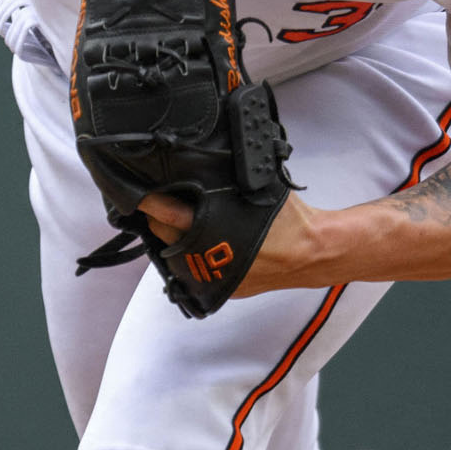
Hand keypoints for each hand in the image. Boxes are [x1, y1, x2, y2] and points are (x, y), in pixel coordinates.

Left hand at [141, 189, 333, 298]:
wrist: (310, 252)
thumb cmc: (287, 217)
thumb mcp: (253, 186)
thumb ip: (223, 177)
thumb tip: (200, 159)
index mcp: (213, 230)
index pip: (166, 214)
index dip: (150, 201)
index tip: (141, 191)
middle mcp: (207, 258)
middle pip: (163, 236)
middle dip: (158, 218)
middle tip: (160, 201)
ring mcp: (211, 278)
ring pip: (175, 256)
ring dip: (172, 238)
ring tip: (178, 221)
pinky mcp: (219, 290)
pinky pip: (194, 270)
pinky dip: (190, 255)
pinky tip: (198, 242)